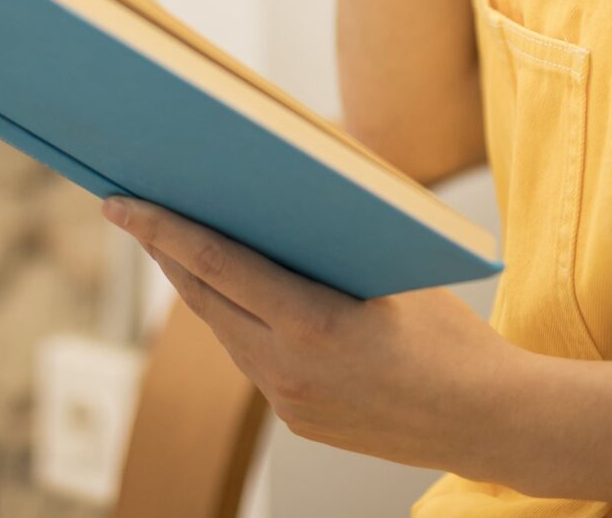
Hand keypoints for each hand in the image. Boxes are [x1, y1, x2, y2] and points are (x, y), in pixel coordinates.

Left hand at [103, 194, 526, 475]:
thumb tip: (285, 190)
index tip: (121, 203)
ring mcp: (288, 404)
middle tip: (133, 211)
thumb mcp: (393, 268)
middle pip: (204, 299)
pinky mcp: (297, 421)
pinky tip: (238, 295)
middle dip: (165, 253)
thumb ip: (332, 240)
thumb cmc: (452, 334)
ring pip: (225, 332)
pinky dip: (239, 322)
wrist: (489, 420)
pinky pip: (253, 361)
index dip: (162, 230)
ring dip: (201, 288)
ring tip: (178, 244)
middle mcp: (287, 371)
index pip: (216, 265)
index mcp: (310, 325)